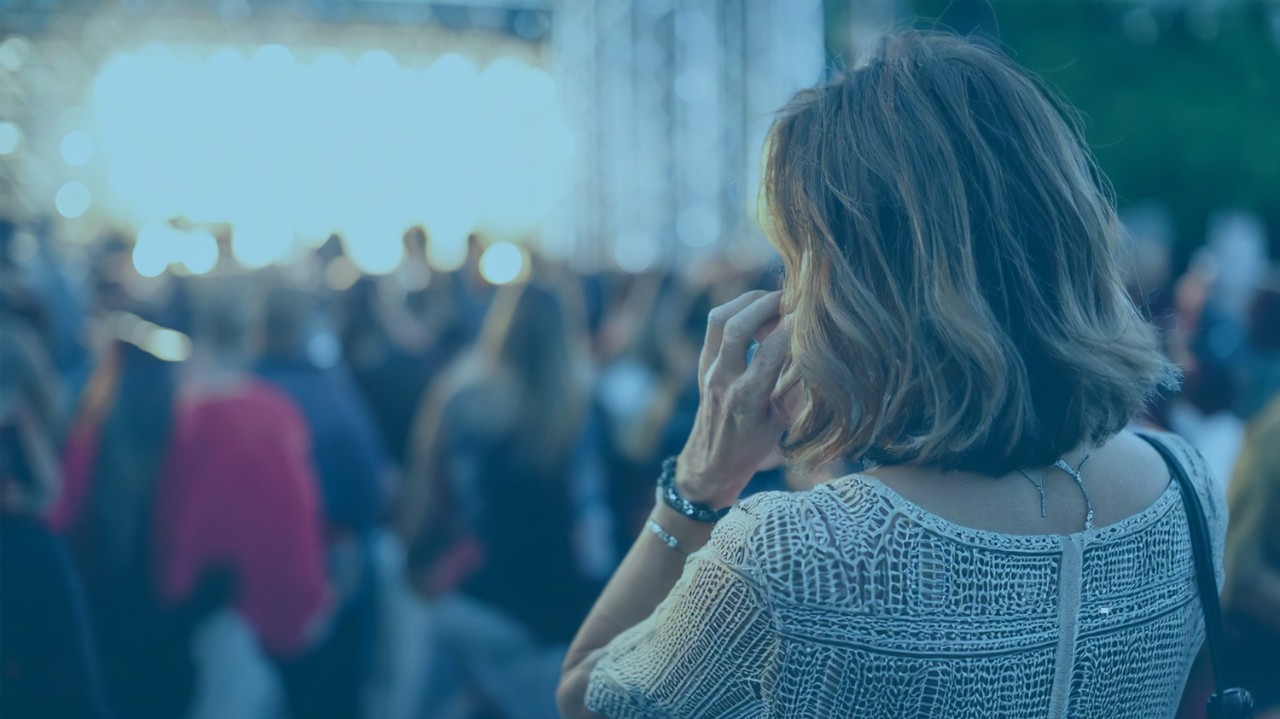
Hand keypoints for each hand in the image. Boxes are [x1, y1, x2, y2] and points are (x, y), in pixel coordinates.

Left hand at [675, 291, 792, 507]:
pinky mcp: (702, 361)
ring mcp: (708, 368)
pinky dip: (738, 309)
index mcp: (747, 399)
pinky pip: (716, 324)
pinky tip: (758, 312)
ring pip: (721, 317)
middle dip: (768, 303)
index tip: (812, 313)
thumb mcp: (782, 423)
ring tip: (776, 301)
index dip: (792, 326)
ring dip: (749, 301)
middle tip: (794, 297)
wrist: (710, 461)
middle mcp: (723, 379)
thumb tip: (817, 349)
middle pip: (737, 326)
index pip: (769, 352)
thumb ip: (796, 387)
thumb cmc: (752, 446)